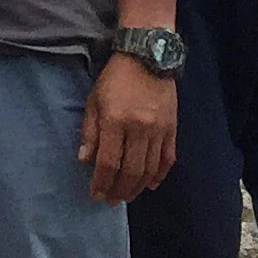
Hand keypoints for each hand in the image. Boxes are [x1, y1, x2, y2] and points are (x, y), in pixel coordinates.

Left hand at [79, 55, 175, 202]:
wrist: (148, 57)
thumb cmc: (115, 77)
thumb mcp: (94, 99)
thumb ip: (90, 130)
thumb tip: (84, 159)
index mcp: (115, 120)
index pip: (108, 161)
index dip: (101, 182)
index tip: (96, 195)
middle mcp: (139, 129)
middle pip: (130, 171)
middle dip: (119, 190)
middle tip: (112, 200)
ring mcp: (158, 131)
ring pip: (149, 170)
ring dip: (137, 187)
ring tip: (127, 195)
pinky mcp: (172, 130)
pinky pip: (167, 160)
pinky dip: (159, 176)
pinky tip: (150, 185)